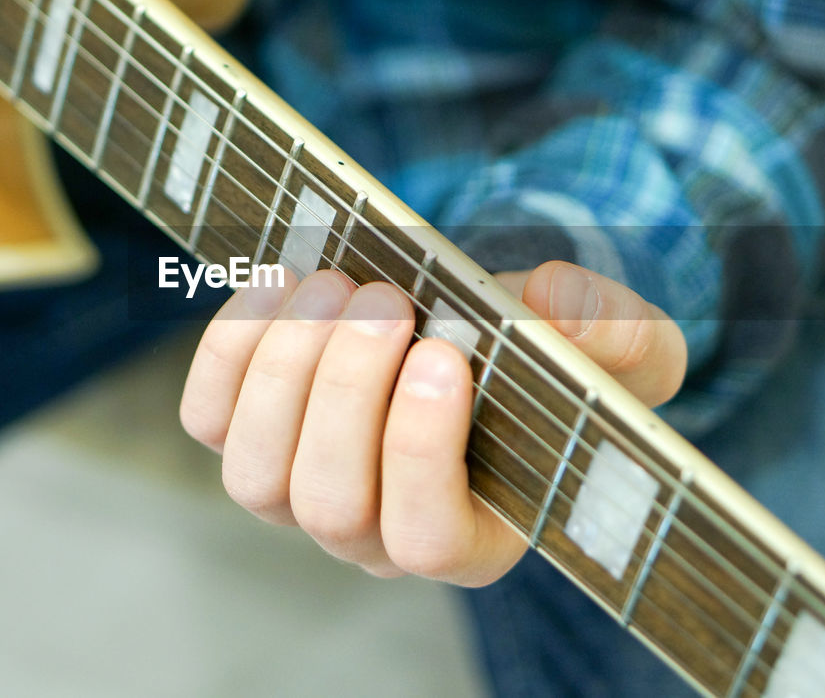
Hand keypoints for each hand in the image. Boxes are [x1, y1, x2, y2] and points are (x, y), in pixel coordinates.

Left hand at [179, 260, 686, 585]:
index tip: (443, 356)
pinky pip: (208, 418)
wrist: (475, 329)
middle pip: (329, 505)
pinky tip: (280, 284)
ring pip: (255, 474)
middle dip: (347, 393)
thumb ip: (614, 331)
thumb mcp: (616, 344)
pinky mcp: (247, 437)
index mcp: (470, 536)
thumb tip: (552, 297)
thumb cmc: (552, 360)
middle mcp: (373, 535)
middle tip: (387, 300)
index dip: (421, 454)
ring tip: (336, 287)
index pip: (427, 540)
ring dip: (286, 369)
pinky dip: (231, 349)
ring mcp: (299, 492)